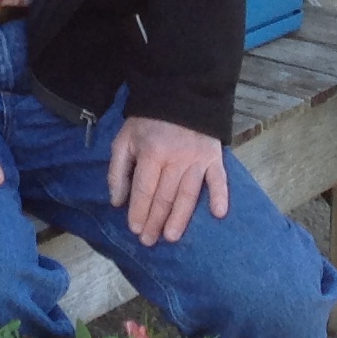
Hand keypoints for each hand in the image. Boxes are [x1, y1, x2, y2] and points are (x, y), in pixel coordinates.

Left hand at [108, 116, 227, 245]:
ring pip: (187, 195)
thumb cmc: (147, 123)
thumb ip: (118, 170)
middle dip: (155, 221)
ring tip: (171, 237)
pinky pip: (219, 180)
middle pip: (164, 196)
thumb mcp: (124, 139)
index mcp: (151, 153)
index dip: (138, 210)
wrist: (178, 96)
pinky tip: (218, 214)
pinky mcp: (214, 158)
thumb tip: (116, 201)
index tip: (135, 229)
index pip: (144, 189)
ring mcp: (196, 160)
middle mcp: (174, 159)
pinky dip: (220, 196)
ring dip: (180, 218)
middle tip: (149, 241)